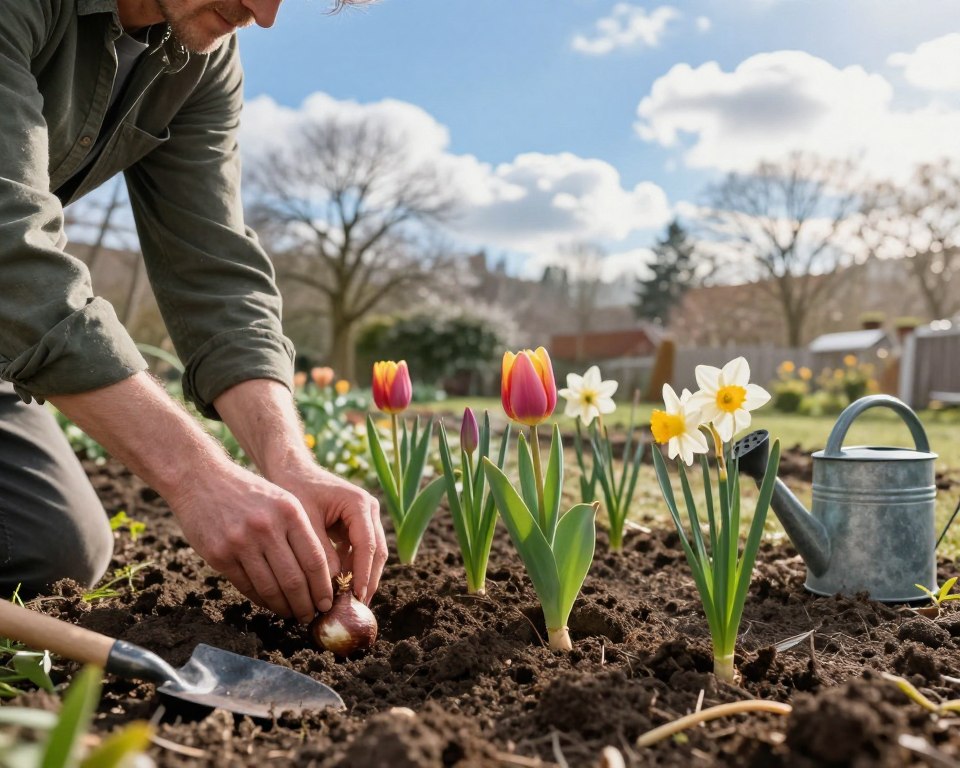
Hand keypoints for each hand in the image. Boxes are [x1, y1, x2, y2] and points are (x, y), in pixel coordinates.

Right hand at [169, 461, 339, 624]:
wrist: (201, 480)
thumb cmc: (248, 492)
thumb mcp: (281, 499)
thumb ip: (300, 530)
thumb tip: (321, 573)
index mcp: (289, 511)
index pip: (314, 559)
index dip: (323, 586)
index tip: (327, 601)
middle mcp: (267, 527)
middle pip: (294, 579)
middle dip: (306, 604)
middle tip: (311, 617)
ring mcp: (241, 542)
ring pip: (270, 587)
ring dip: (284, 607)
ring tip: (292, 614)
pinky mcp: (219, 554)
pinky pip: (246, 586)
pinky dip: (261, 600)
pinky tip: (270, 604)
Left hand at [270, 462, 386, 605]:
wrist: (292, 471)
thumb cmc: (295, 490)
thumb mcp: (306, 522)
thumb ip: (320, 552)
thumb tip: (332, 586)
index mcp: (360, 504)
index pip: (367, 545)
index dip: (363, 573)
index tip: (357, 596)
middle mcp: (369, 509)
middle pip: (377, 551)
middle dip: (368, 580)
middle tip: (358, 606)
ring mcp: (366, 517)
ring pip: (372, 554)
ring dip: (362, 577)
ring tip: (351, 603)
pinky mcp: (357, 525)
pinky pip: (360, 552)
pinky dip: (353, 569)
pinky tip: (342, 589)